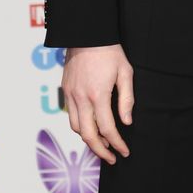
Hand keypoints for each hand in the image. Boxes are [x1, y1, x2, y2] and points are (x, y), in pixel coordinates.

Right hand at [61, 44, 133, 163]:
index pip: (107, 129)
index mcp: (98, 95)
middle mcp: (81, 99)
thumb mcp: (125, 72)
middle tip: (112, 158)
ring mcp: (71, 95)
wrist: (86, 34)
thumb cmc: (110, 51)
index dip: (116, 143)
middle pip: (88, 135)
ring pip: (76, 128)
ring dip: (90, 140)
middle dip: (101, 150)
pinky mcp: (66, 91)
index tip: (124, 152)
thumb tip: (127, 122)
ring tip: (104, 144)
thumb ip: (126, 99)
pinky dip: (81, 126)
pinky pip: (71, 116)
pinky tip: (92, 126)